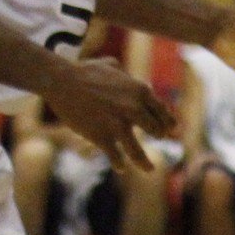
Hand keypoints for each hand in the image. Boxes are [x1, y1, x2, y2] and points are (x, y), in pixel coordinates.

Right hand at [45, 57, 177, 173]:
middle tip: (160, 137)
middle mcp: (134, 109)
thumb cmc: (85, 71)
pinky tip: (120, 168)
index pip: (161, 110)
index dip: (167, 120)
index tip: (171, 127)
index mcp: (140, 91)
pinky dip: (119, 163)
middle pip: (155, 129)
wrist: (63, 82)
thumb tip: (126, 78)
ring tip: (150, 169)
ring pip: (136, 151)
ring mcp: (118, 125)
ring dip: (144, 162)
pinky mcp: (101, 137)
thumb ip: (124, 74)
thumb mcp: (112, 65)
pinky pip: (115, 156)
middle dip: (159, 134)